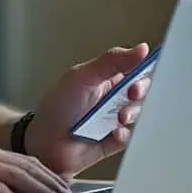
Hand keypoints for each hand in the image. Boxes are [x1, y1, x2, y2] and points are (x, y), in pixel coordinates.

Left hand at [25, 43, 151, 174]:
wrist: (44, 144)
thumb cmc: (58, 107)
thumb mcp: (82, 77)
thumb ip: (111, 62)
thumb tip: (141, 48)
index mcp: (109, 78)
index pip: (137, 68)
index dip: (146, 68)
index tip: (147, 70)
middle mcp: (115, 98)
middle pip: (144, 91)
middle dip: (142, 91)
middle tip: (131, 94)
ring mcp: (116, 120)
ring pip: (141, 114)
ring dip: (133, 113)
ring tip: (119, 117)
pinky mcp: (116, 141)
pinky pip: (132, 137)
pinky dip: (126, 134)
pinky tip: (114, 133)